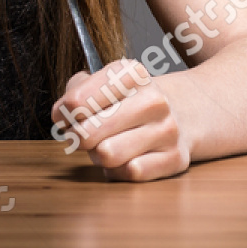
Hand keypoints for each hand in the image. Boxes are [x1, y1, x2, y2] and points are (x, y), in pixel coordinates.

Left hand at [50, 58, 189, 181]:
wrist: (183, 111)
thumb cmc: (129, 100)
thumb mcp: (103, 82)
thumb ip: (75, 91)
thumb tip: (62, 114)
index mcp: (132, 74)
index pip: (77, 101)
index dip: (63, 113)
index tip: (64, 116)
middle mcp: (153, 100)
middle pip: (87, 132)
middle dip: (77, 137)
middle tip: (81, 135)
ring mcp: (167, 130)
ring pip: (107, 154)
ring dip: (97, 155)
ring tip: (103, 145)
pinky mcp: (176, 158)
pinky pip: (130, 172)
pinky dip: (119, 170)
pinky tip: (122, 159)